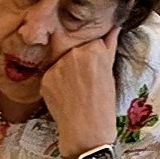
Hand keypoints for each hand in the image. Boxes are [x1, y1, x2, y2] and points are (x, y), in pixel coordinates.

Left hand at [38, 30, 120, 158]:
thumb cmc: (103, 105)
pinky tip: (64, 95)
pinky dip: (55, 84)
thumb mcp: (110, 72)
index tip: (94, 68)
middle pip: (73, 50)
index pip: (90, 42)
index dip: (91, 55)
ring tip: (74, 90)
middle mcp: (74, 53)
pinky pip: (50, 76)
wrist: (87, 131)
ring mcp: (58, 66)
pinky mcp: (45, 79)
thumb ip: (109, 46)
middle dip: (77, 62)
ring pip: (61, 62)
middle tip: (84, 81)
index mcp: (94, 48)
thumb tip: (114, 27)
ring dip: (65, 72)